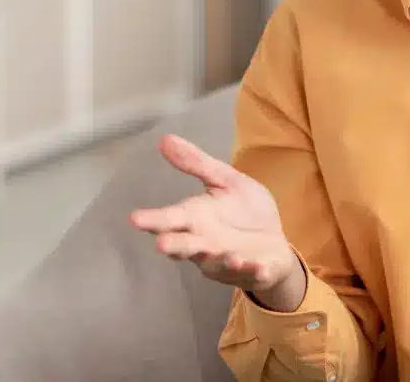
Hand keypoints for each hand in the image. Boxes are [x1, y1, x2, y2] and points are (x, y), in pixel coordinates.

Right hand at [130, 134, 301, 299]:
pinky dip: (255, 270)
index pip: (171, 219)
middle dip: (175, 245)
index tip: (135, 218)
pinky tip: (259, 266)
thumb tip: (165, 138)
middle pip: (186, 246)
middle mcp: (206, 244)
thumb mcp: (225, 180)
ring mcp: (228, 260)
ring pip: (218, 263)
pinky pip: (254, 272)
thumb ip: (196, 163)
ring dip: (220, 260)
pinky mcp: (255, 270)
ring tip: (228, 255)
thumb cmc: (243, 211)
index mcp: (197, 219)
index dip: (154, 219)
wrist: (274, 241)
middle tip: (162, 244)